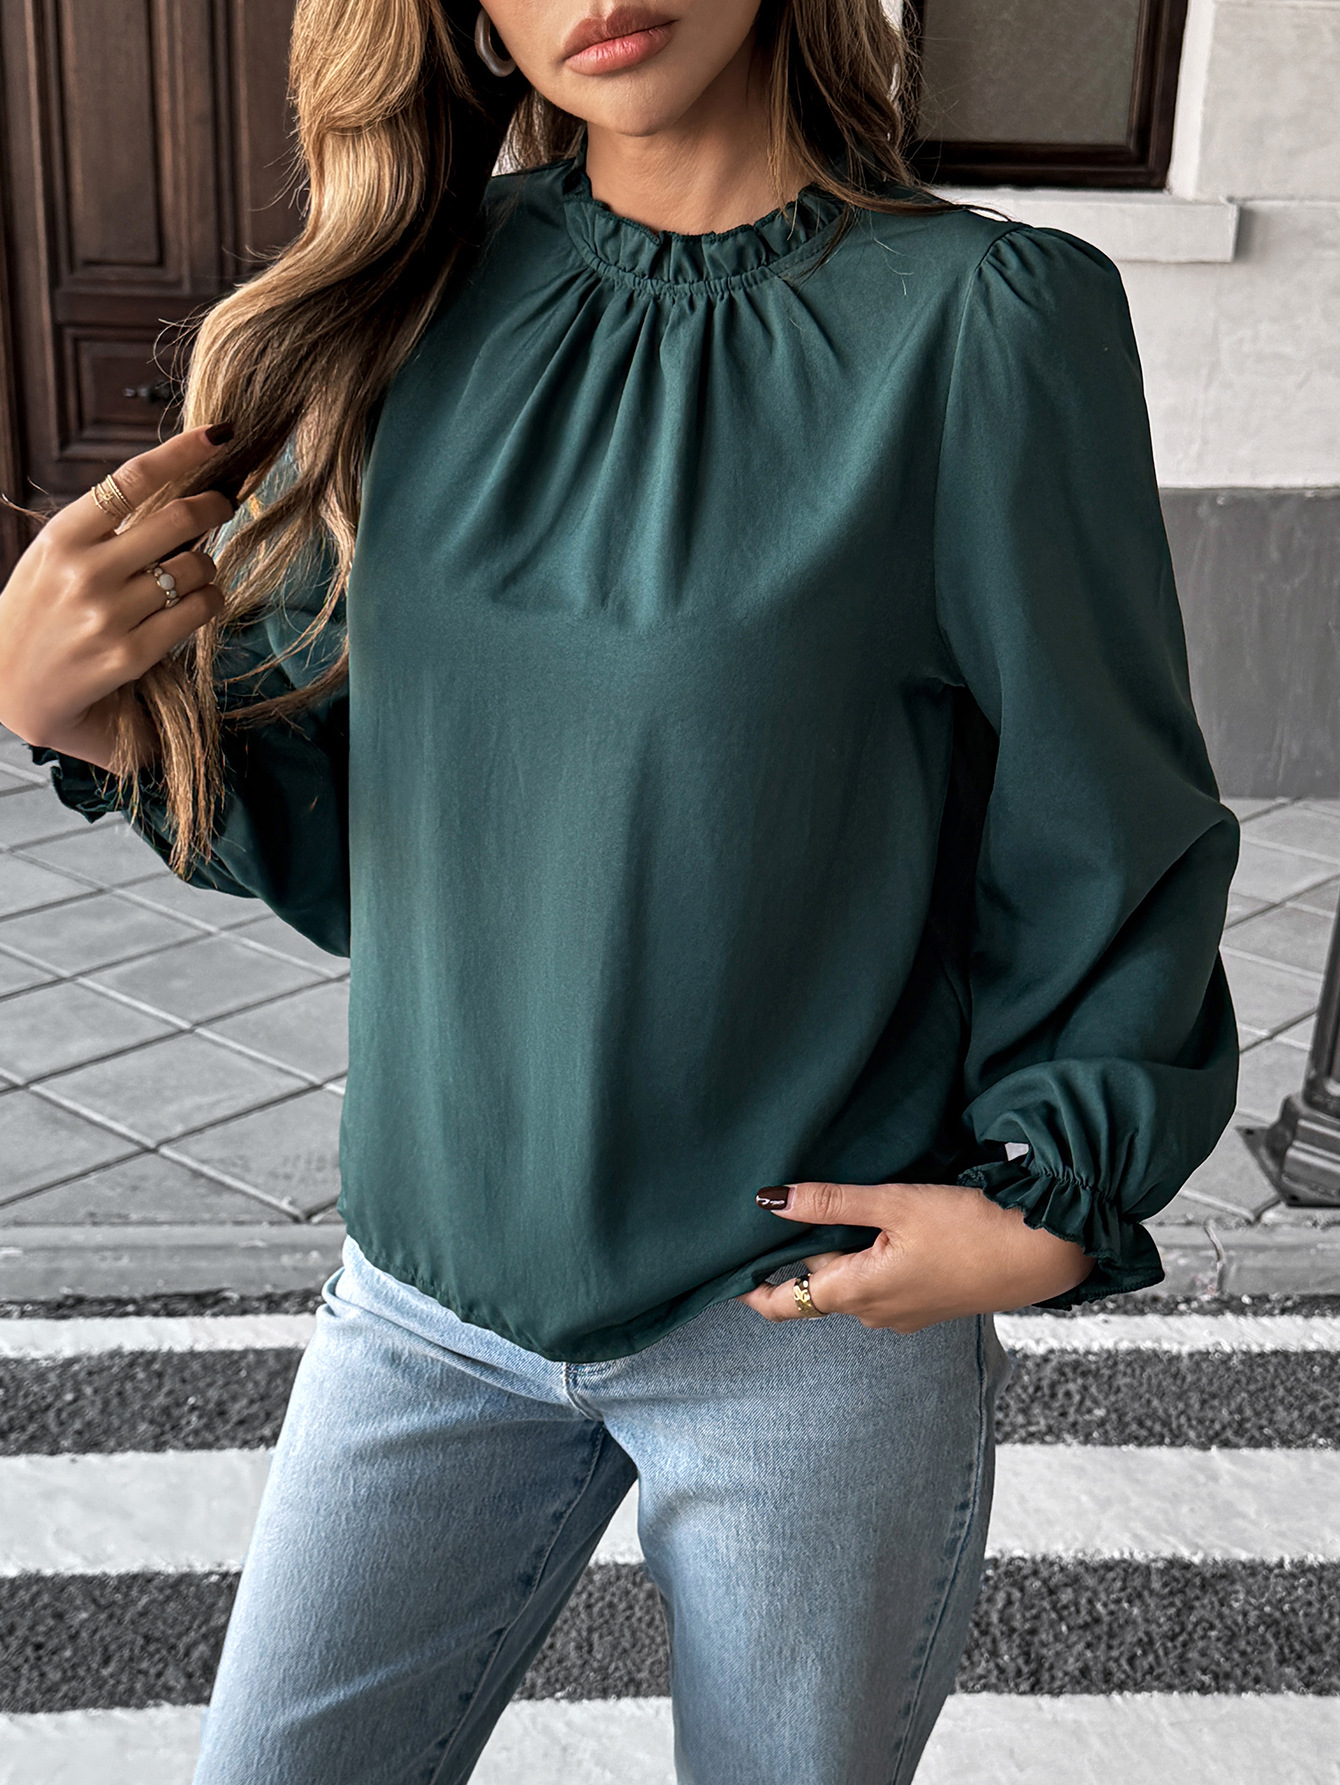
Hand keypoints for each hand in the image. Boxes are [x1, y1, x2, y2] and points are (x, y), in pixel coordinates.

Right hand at [0, 427, 235, 771]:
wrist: (9, 683)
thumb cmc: (42, 609)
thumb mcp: (55, 554)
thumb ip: (106, 526)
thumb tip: (176, 491)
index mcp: (63, 535)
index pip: (132, 479)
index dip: (182, 451)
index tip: (218, 435)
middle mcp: (85, 570)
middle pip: (178, 519)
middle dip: (214, 506)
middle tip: (223, 502)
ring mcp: (108, 614)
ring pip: (196, 568)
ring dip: (208, 565)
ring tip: (195, 571)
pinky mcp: (130, 653)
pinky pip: (198, 611)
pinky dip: (211, 600)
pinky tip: (200, 602)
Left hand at [739, 1180, 1092, 1333]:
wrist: (1043, 1254)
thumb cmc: (973, 1228)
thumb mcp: (895, 1204)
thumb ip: (831, 1204)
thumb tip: (770, 1200)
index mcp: (858, 1294)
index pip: (783, 1305)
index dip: (751, 1288)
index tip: (725, 1265)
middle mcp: (874, 1315)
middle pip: (815, 1288)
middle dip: (796, 1257)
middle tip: (781, 1214)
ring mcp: (902, 1314)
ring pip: (848, 1285)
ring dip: (835, 1256)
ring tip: (831, 1213)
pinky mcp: (926, 1304)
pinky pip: (878, 1285)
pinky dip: (866, 1260)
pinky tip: (879, 1229)